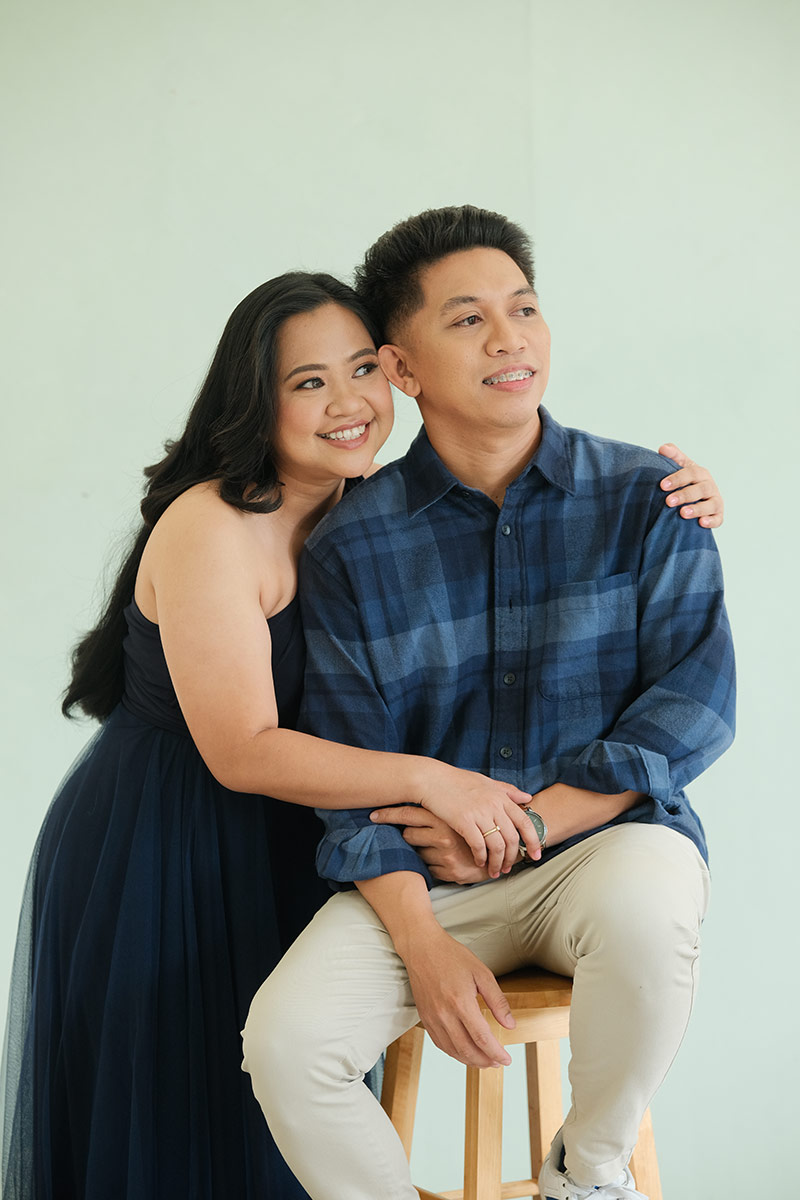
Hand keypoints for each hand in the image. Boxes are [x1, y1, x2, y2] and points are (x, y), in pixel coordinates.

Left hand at [370, 805, 491, 884]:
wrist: (496, 855)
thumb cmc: (472, 832)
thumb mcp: (457, 815)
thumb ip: (438, 806)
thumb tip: (413, 790)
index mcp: (445, 817)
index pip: (409, 814)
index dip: (389, 814)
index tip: (374, 815)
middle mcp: (444, 835)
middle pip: (407, 834)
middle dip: (407, 835)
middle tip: (407, 832)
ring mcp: (445, 854)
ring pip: (415, 852)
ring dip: (420, 851)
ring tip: (435, 848)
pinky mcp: (448, 871)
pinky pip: (426, 867)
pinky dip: (430, 865)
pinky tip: (441, 861)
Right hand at [400, 924, 513, 1067]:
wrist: (422, 947)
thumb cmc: (452, 956)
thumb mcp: (481, 973)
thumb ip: (497, 1000)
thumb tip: (510, 1025)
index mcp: (461, 1002)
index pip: (482, 1038)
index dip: (496, 1053)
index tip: (507, 1060)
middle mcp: (444, 1014)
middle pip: (467, 1050)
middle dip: (485, 1061)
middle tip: (498, 1062)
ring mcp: (432, 1018)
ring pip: (453, 1051)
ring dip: (470, 1061)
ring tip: (484, 1061)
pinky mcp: (424, 1018)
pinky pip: (440, 1044)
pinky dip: (454, 1053)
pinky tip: (464, 1052)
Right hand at [415, 763, 540, 877]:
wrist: (432, 779)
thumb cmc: (457, 781)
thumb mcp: (486, 781)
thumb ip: (507, 791)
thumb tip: (528, 798)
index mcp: (501, 797)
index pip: (525, 822)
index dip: (533, 841)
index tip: (536, 855)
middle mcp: (493, 805)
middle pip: (511, 838)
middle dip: (513, 858)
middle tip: (510, 868)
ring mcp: (479, 813)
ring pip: (497, 846)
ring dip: (498, 862)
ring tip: (495, 871)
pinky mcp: (464, 821)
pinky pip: (478, 846)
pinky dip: (481, 857)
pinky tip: (480, 862)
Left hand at [658, 443, 724, 527]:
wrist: (695, 498)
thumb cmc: (685, 481)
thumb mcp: (680, 467)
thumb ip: (673, 456)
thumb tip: (663, 448)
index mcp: (700, 473)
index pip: (691, 473)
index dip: (677, 479)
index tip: (662, 485)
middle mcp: (710, 486)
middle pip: (701, 489)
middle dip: (684, 495)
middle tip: (668, 501)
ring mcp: (715, 501)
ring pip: (711, 504)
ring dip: (698, 509)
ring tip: (683, 513)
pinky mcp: (718, 515)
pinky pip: (718, 519)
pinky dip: (711, 521)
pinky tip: (701, 523)